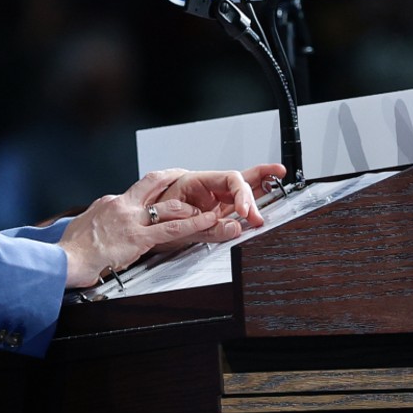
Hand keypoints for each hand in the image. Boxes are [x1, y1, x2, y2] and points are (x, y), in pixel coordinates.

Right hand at [57, 164, 282, 288]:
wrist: (64, 260)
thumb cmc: (70, 251)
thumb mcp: (82, 228)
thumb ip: (95, 221)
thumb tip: (96, 224)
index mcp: (108, 203)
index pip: (135, 191)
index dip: (152, 188)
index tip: (162, 185)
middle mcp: (122, 205)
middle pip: (153, 182)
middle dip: (173, 176)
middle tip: (188, 175)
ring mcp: (131, 220)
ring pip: (168, 204)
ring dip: (190, 206)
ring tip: (208, 207)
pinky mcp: (139, 238)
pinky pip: (173, 229)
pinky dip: (194, 224)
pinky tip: (208, 222)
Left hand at [145, 163, 288, 252]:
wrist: (138, 233)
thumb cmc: (152, 223)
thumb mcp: (177, 229)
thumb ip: (208, 229)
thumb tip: (234, 228)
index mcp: (195, 182)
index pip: (228, 179)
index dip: (240, 194)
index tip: (245, 212)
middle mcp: (206, 188)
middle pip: (237, 183)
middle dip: (252, 196)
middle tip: (258, 217)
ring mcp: (211, 200)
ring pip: (240, 189)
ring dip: (256, 192)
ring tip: (274, 183)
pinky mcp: (214, 214)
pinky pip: (236, 206)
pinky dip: (251, 202)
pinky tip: (265, 193)